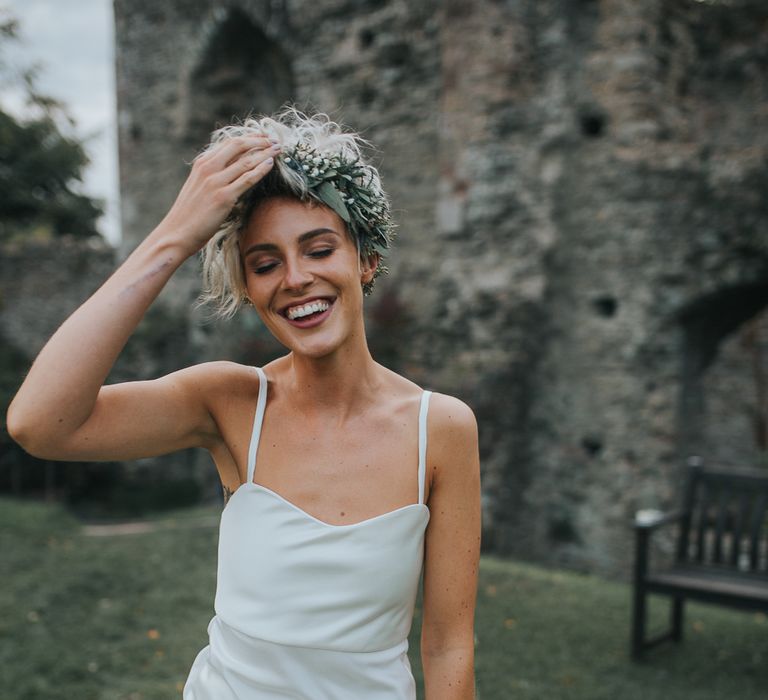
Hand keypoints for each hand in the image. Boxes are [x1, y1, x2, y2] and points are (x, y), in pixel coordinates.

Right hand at [157, 135, 280, 254]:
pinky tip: (271, 164)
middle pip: (238, 145)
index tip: (262, 137)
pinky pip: (247, 179)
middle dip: (259, 140)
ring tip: (279, 148)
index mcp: (202, 163)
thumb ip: (211, 176)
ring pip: (245, 161)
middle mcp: (208, 168)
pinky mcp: (224, 197)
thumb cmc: (188, 214)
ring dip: (265, 153)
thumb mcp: (198, 187)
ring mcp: (216, 182)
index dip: (248, 138)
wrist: (176, 232)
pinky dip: (261, 170)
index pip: (228, 143)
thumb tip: (230, 171)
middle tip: (274, 139)